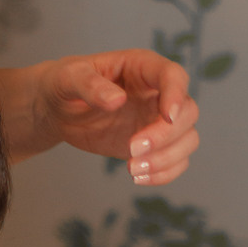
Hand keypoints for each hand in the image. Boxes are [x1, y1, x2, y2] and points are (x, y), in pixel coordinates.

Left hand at [0, 50, 198, 184]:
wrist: (59, 109)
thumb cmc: (65, 84)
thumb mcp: (69, 78)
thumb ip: (90, 85)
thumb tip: (116, 99)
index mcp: (143, 68)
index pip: (174, 76)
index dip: (176, 95)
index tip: (167, 116)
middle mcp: (158, 93)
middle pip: (187, 113)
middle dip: (166, 136)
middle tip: (132, 150)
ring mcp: (157, 120)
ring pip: (187, 140)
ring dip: (167, 159)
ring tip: (132, 169)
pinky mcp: (152, 146)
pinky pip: (174, 161)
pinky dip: (164, 174)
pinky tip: (138, 178)